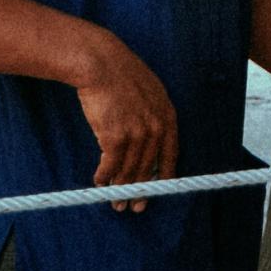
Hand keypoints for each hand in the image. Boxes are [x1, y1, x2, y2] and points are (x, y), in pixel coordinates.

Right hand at [74, 38, 178, 213]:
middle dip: (141, 191)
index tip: (160, 191)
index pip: (171, 153)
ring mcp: (136, 133)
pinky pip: (109, 166)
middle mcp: (155, 126)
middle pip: (149, 168)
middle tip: (134, 207)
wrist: (100, 63)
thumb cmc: (120, 75)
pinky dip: (103, 177)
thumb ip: (152, 116)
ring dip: (120, 189)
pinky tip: (99, 182)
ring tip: (115, 202)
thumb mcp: (148, 92)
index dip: (165, 176)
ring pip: (129, 171)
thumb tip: (148, 144)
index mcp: (167, 115)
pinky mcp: (115, 137)